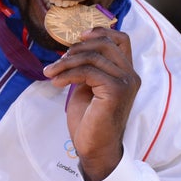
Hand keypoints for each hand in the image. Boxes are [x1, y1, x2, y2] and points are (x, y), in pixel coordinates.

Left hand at [42, 27, 139, 180]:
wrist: (95, 148)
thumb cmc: (89, 121)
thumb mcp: (87, 88)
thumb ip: (87, 69)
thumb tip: (74, 51)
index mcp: (125, 73)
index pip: (121, 39)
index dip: (101, 31)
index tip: (79, 35)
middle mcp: (130, 75)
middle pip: (104, 44)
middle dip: (76, 49)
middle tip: (57, 63)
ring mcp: (125, 82)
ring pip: (93, 57)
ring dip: (66, 63)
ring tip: (50, 73)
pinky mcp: (116, 90)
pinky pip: (87, 72)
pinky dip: (67, 74)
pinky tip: (56, 83)